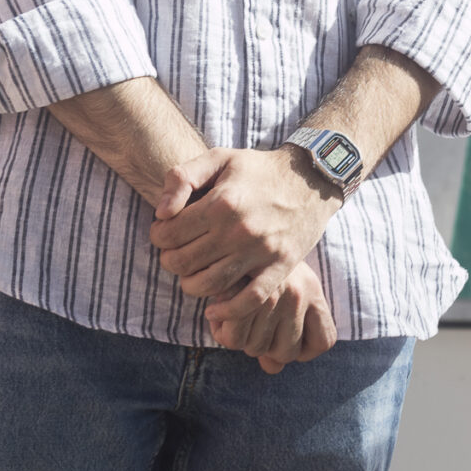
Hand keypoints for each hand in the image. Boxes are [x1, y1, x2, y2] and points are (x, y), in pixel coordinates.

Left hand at [149, 145, 341, 301]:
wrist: (312, 178)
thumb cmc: (260, 169)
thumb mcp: (219, 158)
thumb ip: (182, 177)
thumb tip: (161, 213)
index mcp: (221, 203)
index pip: (168, 235)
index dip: (158, 235)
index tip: (165, 232)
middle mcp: (239, 230)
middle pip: (182, 263)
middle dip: (170, 259)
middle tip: (178, 251)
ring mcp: (261, 251)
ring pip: (207, 285)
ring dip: (190, 284)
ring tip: (194, 272)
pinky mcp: (281, 266)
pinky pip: (249, 300)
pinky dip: (227, 312)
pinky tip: (214, 310)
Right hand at [207, 259, 338, 372]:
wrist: (257, 208)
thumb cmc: (264, 248)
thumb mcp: (285, 280)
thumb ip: (285, 327)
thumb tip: (273, 368)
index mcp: (313, 292)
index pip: (323, 341)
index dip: (304, 351)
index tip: (281, 345)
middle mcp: (299, 294)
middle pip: (283, 352)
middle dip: (260, 346)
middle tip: (245, 326)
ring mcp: (274, 292)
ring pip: (254, 346)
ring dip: (238, 338)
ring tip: (228, 316)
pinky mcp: (243, 289)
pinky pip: (233, 334)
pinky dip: (223, 330)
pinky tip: (215, 313)